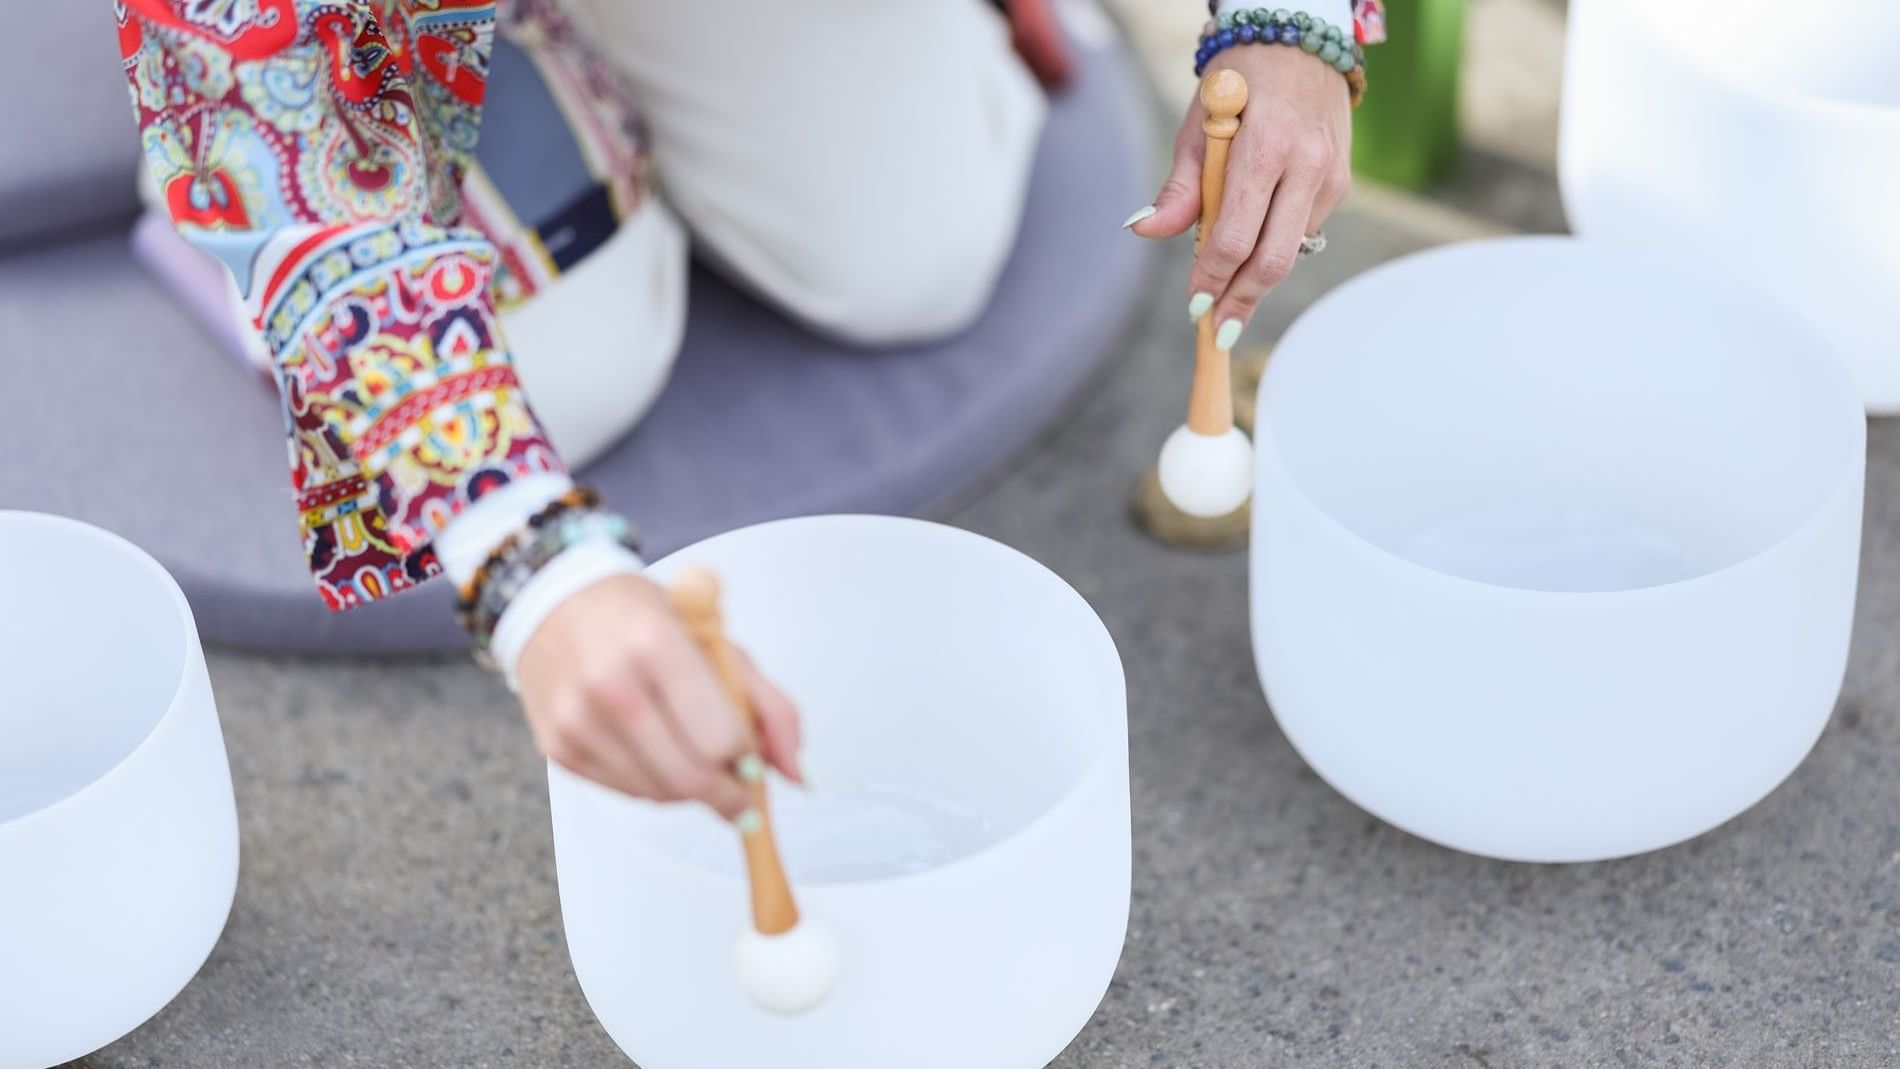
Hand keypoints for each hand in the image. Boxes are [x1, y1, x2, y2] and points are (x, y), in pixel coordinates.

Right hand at [514, 572, 803, 817]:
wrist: (558, 604)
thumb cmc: (644, 619)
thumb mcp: (718, 642)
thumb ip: (770, 706)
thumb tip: (798, 775)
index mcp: (657, 644)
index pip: (719, 737)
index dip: (748, 760)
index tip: (755, 762)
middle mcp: (610, 683)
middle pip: (689, 777)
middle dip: (727, 794)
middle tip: (742, 793)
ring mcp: (577, 720)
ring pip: (658, 794)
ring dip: (691, 791)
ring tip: (695, 755)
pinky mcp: (557, 747)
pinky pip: (626, 792)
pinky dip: (654, 785)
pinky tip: (656, 751)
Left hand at [1128, 45, 1351, 343]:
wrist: (1299, 42)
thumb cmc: (1237, 82)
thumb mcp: (1197, 123)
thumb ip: (1180, 185)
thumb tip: (1145, 230)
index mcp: (1266, 146)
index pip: (1235, 235)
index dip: (1212, 279)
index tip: (1194, 308)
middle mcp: (1307, 164)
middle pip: (1273, 259)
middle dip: (1241, 301)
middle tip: (1217, 333)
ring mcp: (1331, 176)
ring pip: (1291, 251)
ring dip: (1257, 279)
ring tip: (1227, 297)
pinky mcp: (1341, 183)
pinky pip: (1303, 231)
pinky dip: (1273, 244)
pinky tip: (1254, 240)